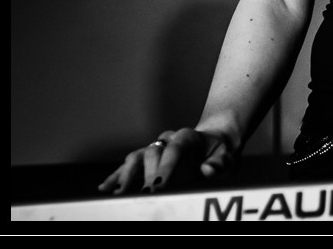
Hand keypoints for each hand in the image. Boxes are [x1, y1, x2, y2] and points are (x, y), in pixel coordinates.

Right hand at [97, 128, 236, 195]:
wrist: (212, 143)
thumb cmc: (220, 153)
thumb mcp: (227, 157)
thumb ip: (220, 163)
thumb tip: (206, 170)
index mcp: (187, 137)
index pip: (173, 149)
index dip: (165, 166)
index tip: (159, 186)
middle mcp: (167, 140)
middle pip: (152, 152)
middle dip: (147, 174)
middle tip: (145, 195)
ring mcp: (156, 150)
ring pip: (136, 157)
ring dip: (126, 175)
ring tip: (118, 193)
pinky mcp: (147, 162)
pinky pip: (129, 167)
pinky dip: (116, 176)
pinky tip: (105, 188)